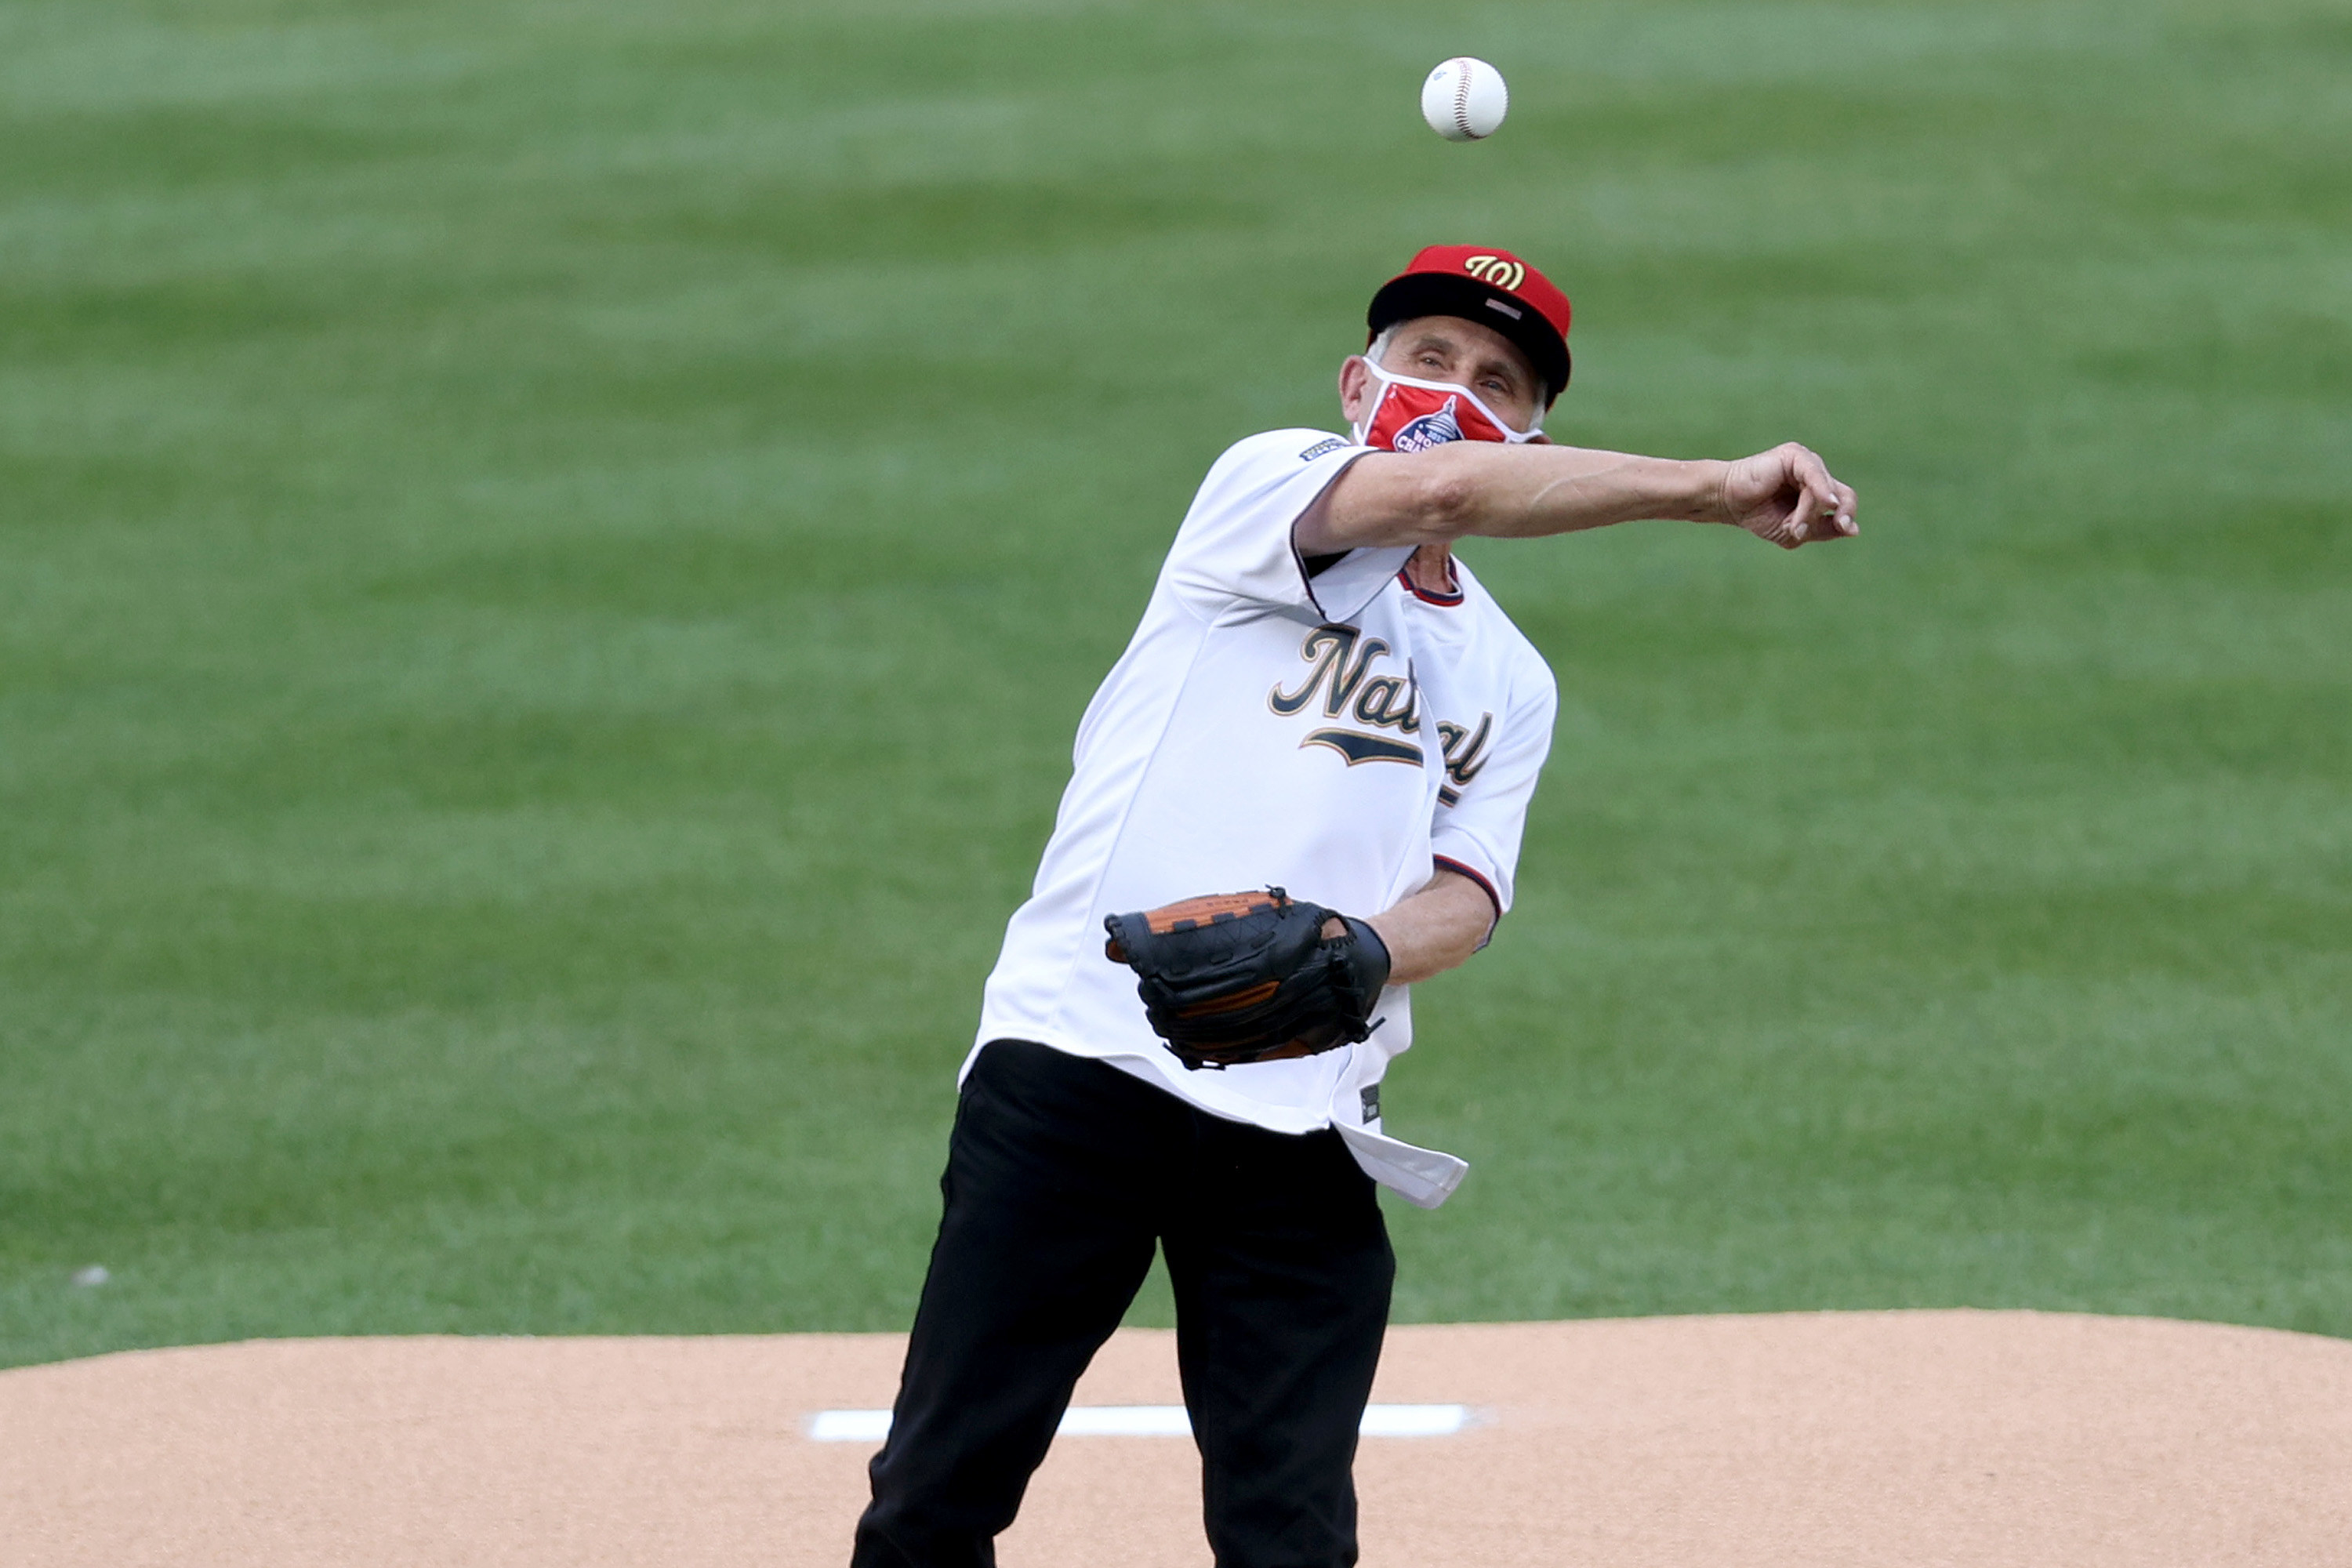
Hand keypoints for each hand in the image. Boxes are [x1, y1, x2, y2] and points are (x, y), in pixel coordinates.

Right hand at [1717, 442, 1857, 548]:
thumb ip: (1822, 529)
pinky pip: (1814, 475)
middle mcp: (1814, 474)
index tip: (1848, 530)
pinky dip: (1819, 491)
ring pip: (1825, 490)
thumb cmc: (1756, 515)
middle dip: (1842, 513)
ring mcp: (1805, 462)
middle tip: (1839, 526)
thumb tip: (1853, 529)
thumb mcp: (1793, 530)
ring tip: (1794, 528)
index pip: (1843, 501)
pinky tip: (1825, 503)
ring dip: (1811, 513)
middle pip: (1843, 493)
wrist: (1727, 501)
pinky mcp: (1794, 455)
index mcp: (1816, 490)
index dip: (1848, 515)